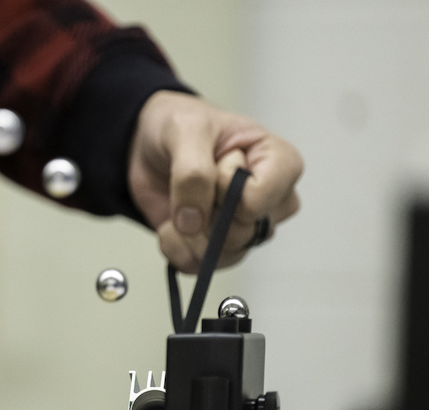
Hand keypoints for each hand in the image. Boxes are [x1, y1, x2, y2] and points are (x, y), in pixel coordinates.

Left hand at [128, 91, 302, 273]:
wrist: (150, 143)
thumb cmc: (181, 125)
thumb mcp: (186, 131)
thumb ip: (193, 172)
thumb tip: (193, 221)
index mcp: (279, 163)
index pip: (260, 200)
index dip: (227, 189)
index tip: (218, 163)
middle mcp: (270, 199)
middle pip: (243, 233)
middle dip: (206, 212)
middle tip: (194, 182)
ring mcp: (245, 226)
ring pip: (225, 254)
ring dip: (190, 234)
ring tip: (181, 201)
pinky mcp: (218, 245)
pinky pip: (200, 265)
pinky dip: (176, 248)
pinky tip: (172, 224)